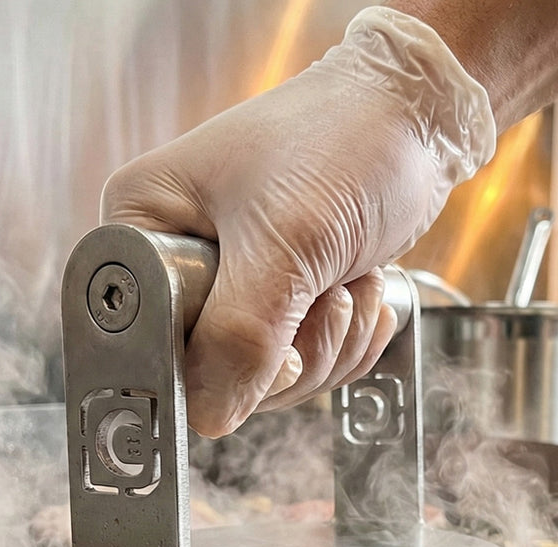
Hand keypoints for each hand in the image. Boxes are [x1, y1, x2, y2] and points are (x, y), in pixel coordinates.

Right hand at [101, 6, 493, 436]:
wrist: (412, 119)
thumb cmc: (344, 143)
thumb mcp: (288, 240)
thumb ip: (241, 335)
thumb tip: (209, 416)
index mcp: (145, 231)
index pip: (147, 344)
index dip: (214, 365)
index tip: (273, 345)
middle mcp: (177, 265)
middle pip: (214, 375)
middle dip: (293, 351)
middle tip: (326, 291)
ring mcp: (230, 288)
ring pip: (267, 379)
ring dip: (329, 344)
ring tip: (348, 278)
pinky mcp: (277, 303)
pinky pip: (304, 367)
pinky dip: (344, 344)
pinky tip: (359, 290)